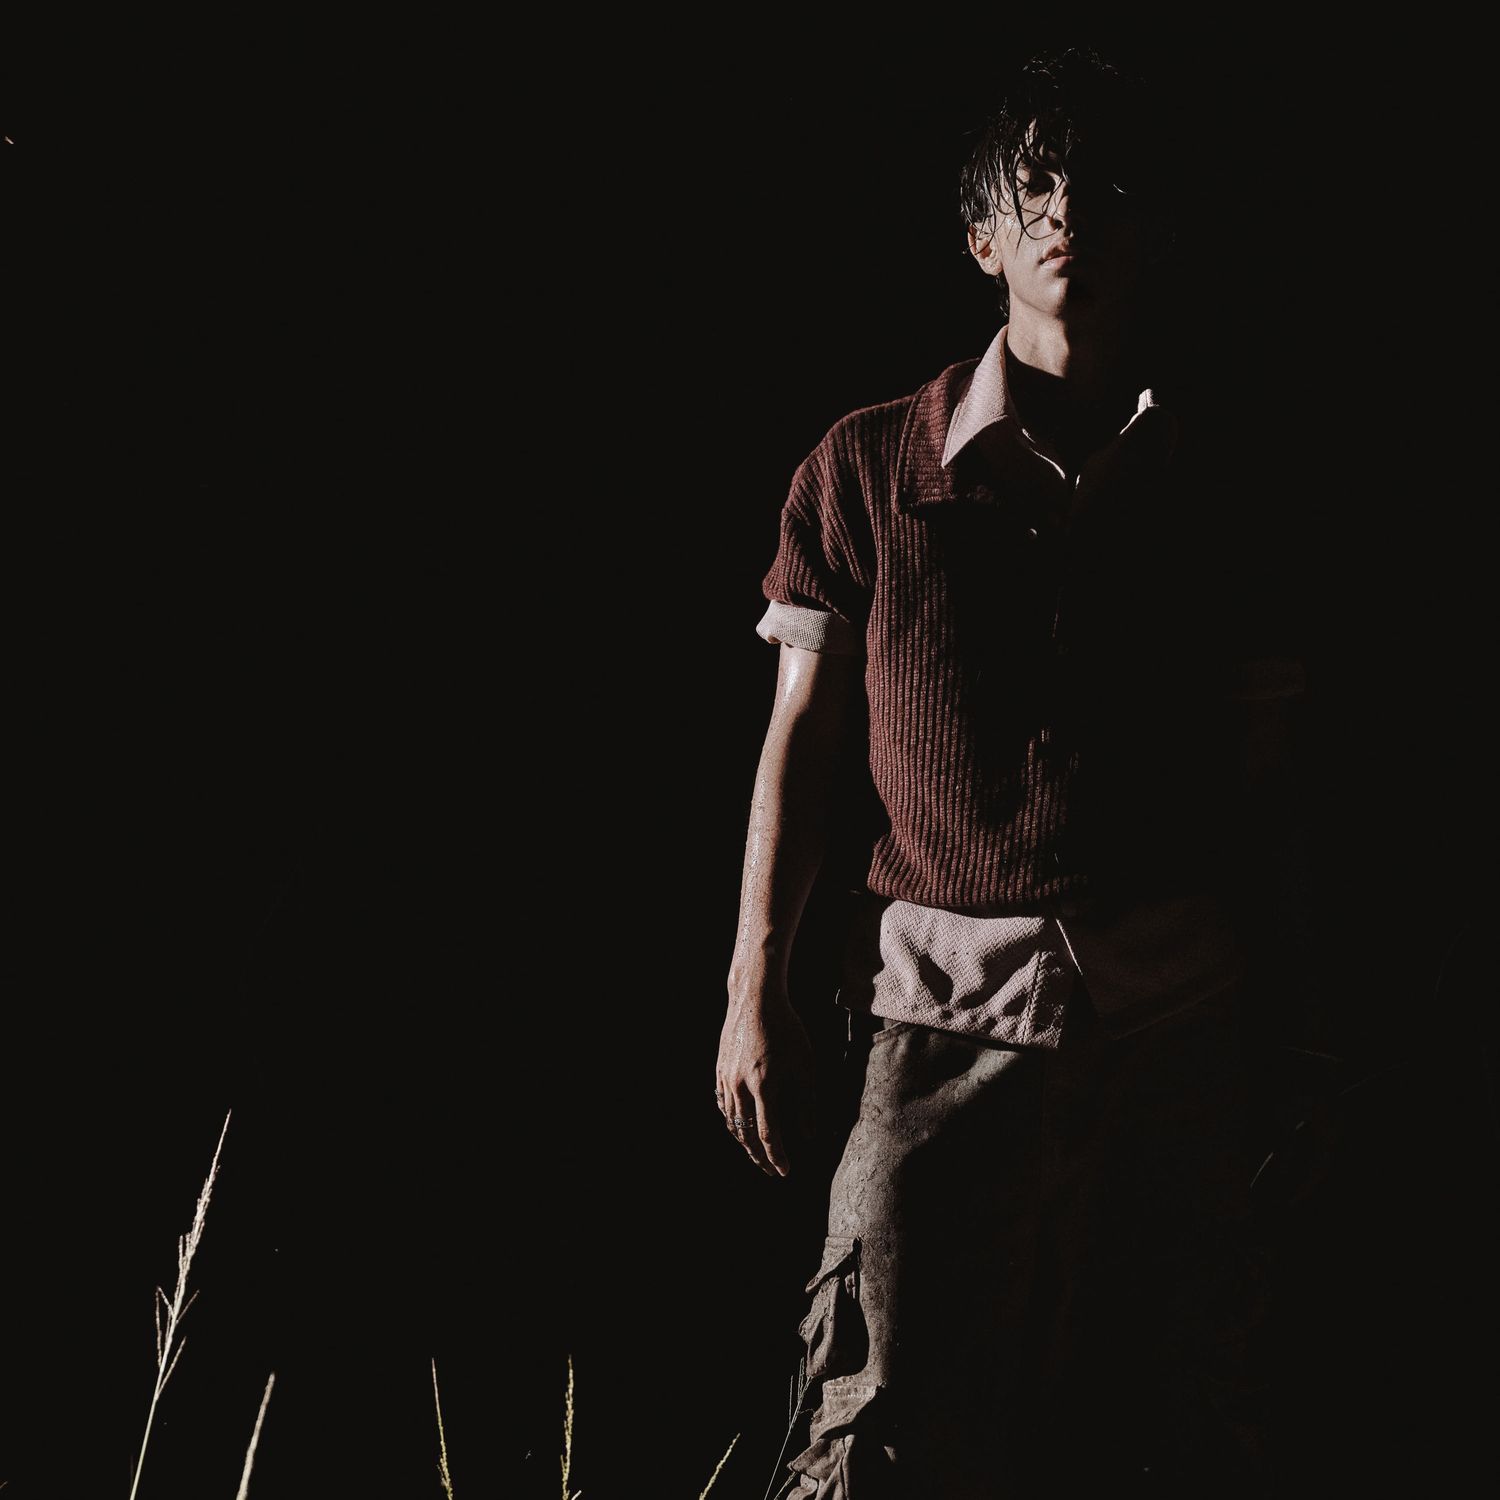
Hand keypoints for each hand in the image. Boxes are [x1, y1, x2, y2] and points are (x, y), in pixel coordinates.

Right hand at [715, 994, 815, 1177]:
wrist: (755, 999)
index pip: (768, 1133)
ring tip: (757, 1155)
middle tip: (771, 1172)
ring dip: (744, 1143)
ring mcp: (726, 1078)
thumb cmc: (786, 1029)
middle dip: (759, 1157)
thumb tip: (810, 1136)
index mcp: (764, 1085)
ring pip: (732, 1122)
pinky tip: (739, 1128)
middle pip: (746, 1134)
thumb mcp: (805, 1064)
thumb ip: (807, 1102)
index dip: (777, 1156)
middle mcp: (740, 1085)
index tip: (785, 1171)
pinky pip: (723, 1105)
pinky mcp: (719, 1070)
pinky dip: (732, 1122)